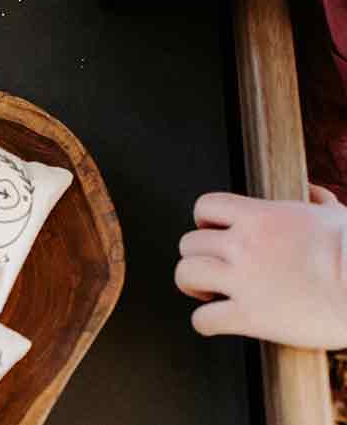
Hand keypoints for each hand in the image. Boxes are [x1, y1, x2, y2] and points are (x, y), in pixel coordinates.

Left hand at [176, 187, 346, 348]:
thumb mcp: (335, 215)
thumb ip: (317, 201)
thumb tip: (315, 193)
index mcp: (258, 217)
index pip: (205, 206)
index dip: (204, 222)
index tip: (215, 235)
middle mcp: (242, 244)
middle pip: (189, 243)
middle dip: (198, 257)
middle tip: (213, 271)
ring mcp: (243, 280)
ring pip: (185, 275)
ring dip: (192, 286)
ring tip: (207, 294)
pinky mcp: (250, 316)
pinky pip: (204, 319)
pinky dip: (204, 323)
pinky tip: (215, 323)